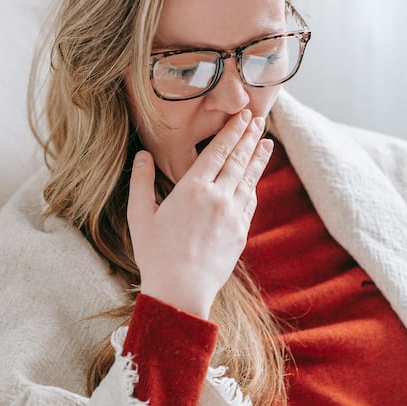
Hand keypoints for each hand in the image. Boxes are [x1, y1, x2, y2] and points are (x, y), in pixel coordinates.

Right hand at [128, 110, 273, 318]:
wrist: (181, 290)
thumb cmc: (155, 254)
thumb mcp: (140, 215)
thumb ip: (141, 181)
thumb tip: (142, 154)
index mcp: (191, 188)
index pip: (217, 151)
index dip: (232, 131)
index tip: (243, 116)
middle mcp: (217, 197)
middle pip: (237, 160)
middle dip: (249, 137)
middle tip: (259, 119)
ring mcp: (232, 215)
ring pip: (249, 179)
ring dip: (258, 158)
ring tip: (266, 142)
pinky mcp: (241, 233)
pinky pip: (250, 203)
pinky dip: (253, 186)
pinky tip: (254, 179)